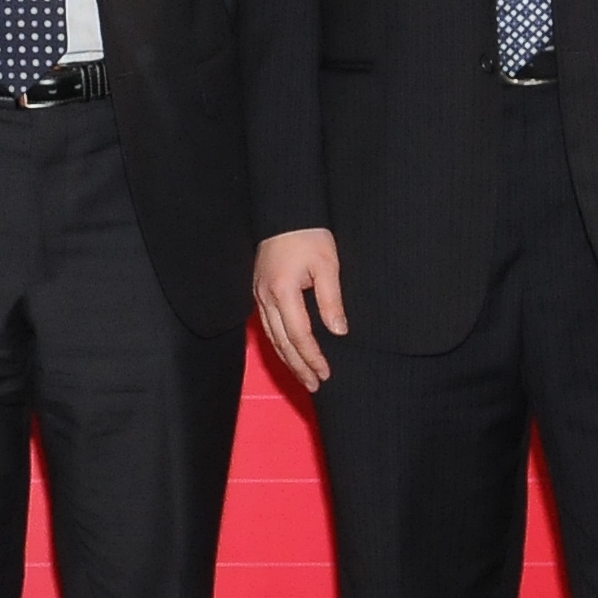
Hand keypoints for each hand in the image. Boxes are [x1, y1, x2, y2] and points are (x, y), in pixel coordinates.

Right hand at [255, 228, 346, 390]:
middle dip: (298, 366)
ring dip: (287, 359)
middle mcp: (265, 297)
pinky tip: (288, 352)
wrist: (284, 212)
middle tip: (314, 386)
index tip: (326, 373)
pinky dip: (279, 343)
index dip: (312, 356)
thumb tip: (338, 332)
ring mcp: (258, 295)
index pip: (298, 334)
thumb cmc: (309, 235)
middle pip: (281, 341)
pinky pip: (267, 325)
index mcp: (282, 291)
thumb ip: (331, 300)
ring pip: (271, 336)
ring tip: (303, 376)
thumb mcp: (327, 265)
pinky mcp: (258, 291)